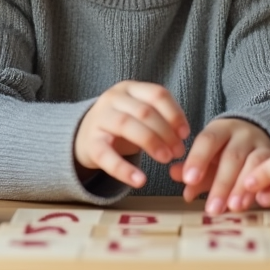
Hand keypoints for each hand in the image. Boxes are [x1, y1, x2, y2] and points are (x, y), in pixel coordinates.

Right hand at [74, 81, 189, 188]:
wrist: (84, 136)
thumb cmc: (120, 125)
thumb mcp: (139, 113)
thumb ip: (160, 118)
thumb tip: (182, 136)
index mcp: (129, 88)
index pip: (157, 94)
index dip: (175, 114)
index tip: (185, 133)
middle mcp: (112, 99)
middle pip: (144, 111)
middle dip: (166, 132)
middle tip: (178, 151)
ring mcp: (99, 119)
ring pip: (127, 126)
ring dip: (151, 143)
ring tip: (166, 159)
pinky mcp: (90, 144)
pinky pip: (107, 156)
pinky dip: (124, 170)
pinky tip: (140, 181)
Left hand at [169, 118, 269, 213]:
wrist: (260, 135)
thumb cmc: (226, 152)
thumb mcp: (209, 157)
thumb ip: (193, 168)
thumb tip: (175, 175)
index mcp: (220, 129)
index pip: (208, 140)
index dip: (198, 159)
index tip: (189, 180)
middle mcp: (243, 134)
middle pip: (232, 156)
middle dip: (221, 184)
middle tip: (212, 208)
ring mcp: (262, 144)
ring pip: (254, 164)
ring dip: (243, 188)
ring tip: (234, 208)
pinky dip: (264, 186)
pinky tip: (257, 202)